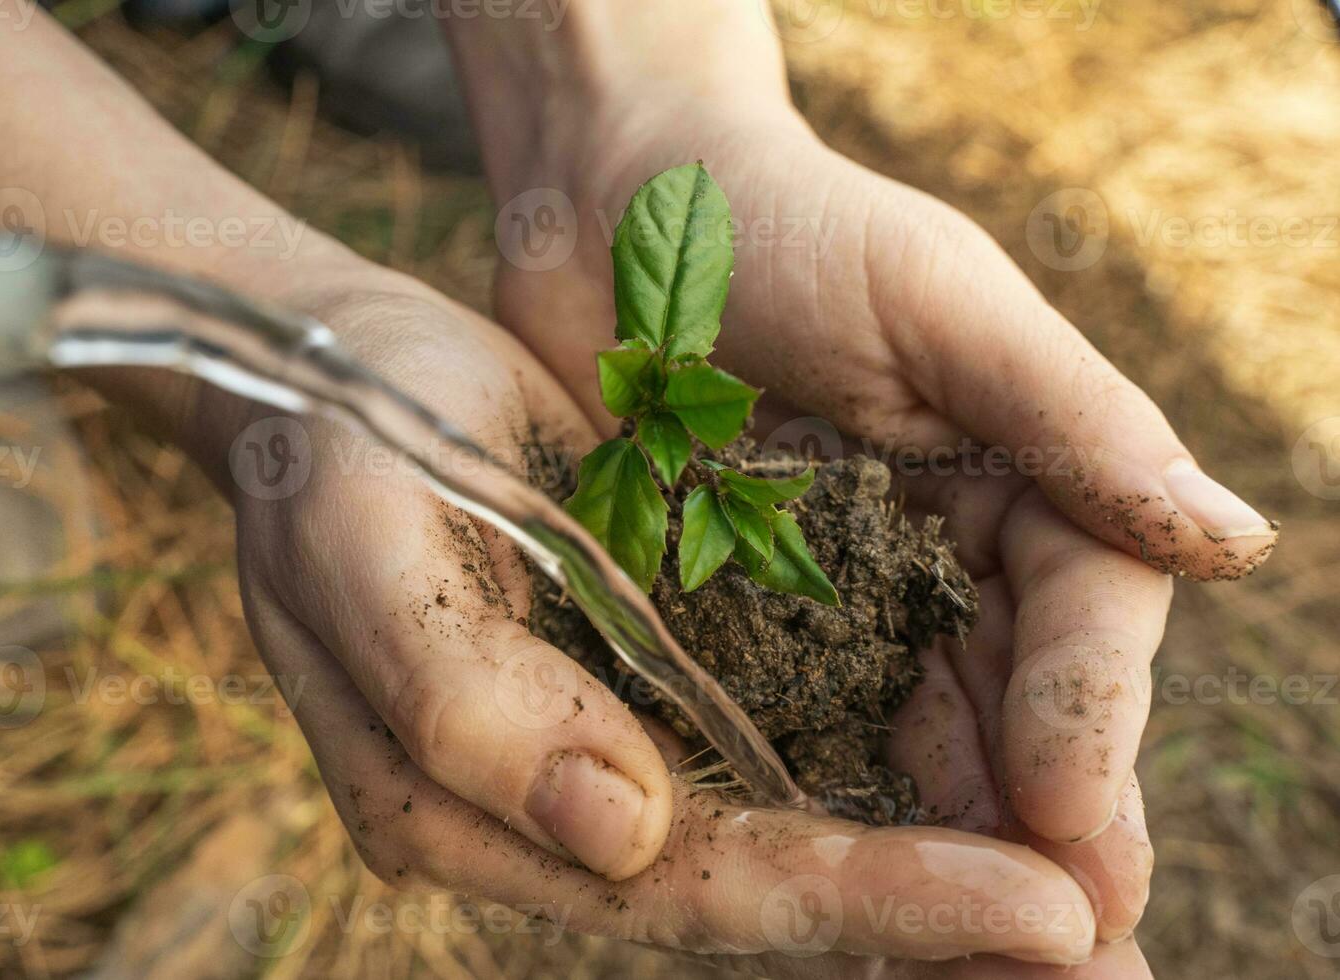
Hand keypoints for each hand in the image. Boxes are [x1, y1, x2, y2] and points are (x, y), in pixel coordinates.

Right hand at [209, 260, 1105, 972]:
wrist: (337, 371)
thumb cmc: (330, 446)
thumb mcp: (362, 543)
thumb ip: (466, 701)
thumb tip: (623, 834)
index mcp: (464, 800)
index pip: (681, 880)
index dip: (857, 901)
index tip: (1033, 909)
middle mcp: (546, 799)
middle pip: (754, 886)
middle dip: (927, 919)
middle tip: (1106, 947)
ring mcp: (600, 738)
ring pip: (783, 829)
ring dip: (928, 863)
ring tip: (1085, 901)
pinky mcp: (647, 665)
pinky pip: (780, 736)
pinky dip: (883, 770)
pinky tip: (989, 790)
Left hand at [484, 87, 1274, 969]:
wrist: (620, 215)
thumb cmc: (786, 221)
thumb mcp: (938, 300)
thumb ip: (1072, 419)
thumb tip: (1233, 539)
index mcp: (1021, 487)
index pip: (1083, 630)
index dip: (1087, 735)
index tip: (1076, 837)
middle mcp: (942, 568)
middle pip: (1013, 728)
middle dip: (1040, 851)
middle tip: (1064, 975)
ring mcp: (835, 611)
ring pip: (907, 761)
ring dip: (936, 877)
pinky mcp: (731, 631)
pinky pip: (784, 741)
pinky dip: (813, 826)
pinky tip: (830, 915)